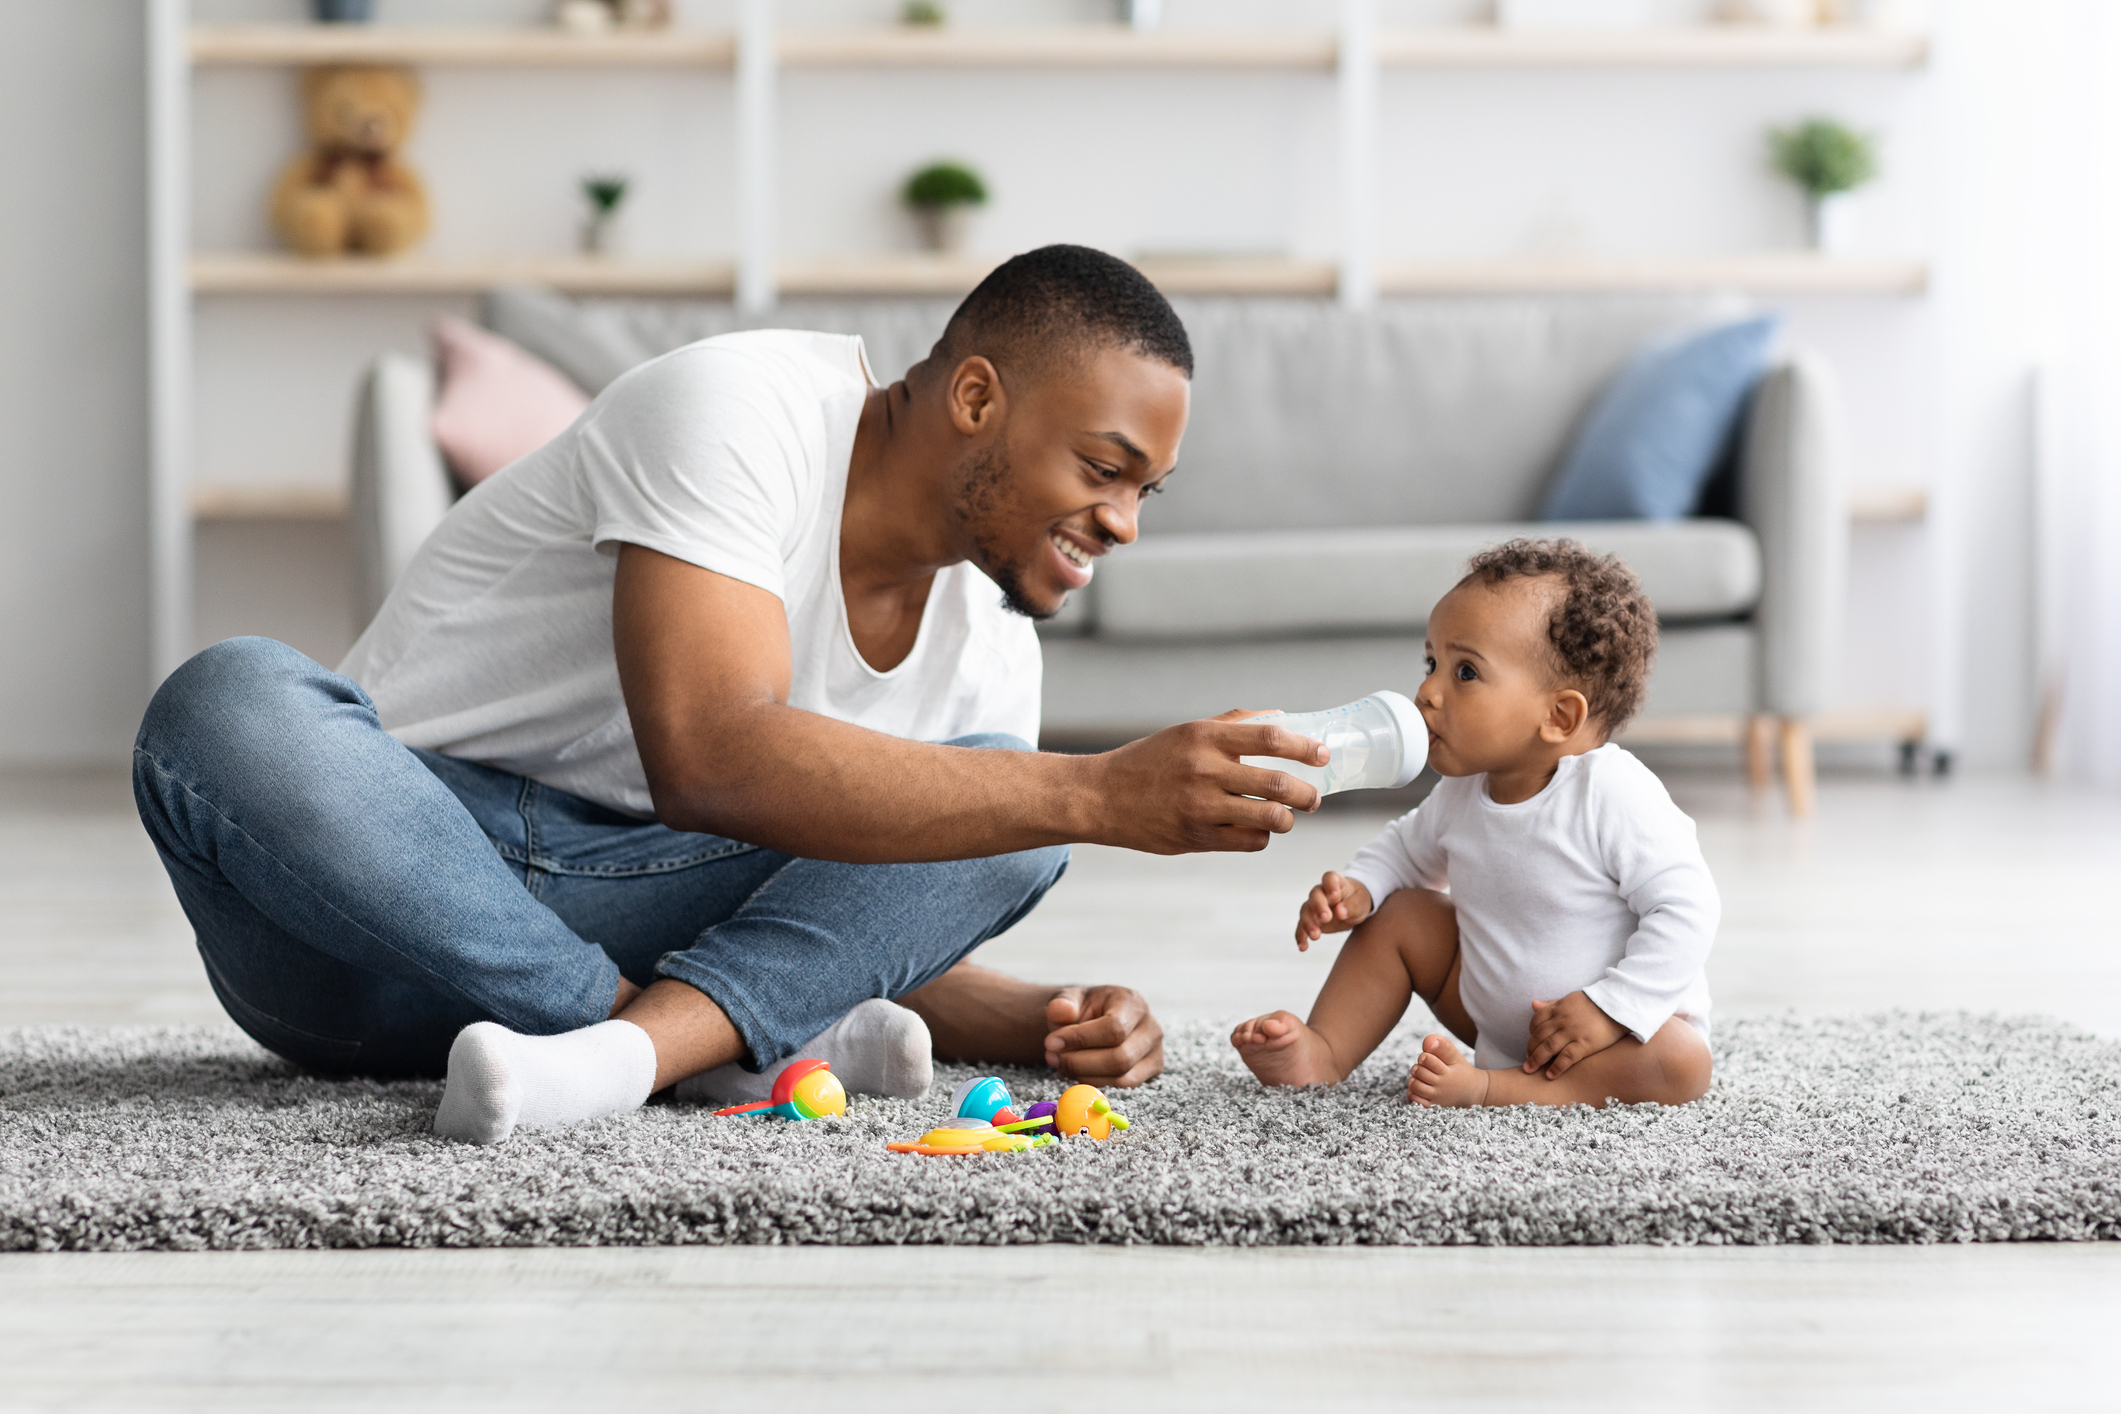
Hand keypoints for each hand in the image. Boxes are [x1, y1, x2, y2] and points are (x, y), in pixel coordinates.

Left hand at [1043, 985, 1164, 1087]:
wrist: (1093, 1019)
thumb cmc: (1083, 1009)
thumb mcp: (1069, 1000)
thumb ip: (1062, 1005)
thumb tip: (1059, 1010)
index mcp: (1132, 1002)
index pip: (1113, 1028)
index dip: (1080, 1039)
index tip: (1051, 1043)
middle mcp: (1151, 1027)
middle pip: (1120, 1058)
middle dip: (1080, 1063)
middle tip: (1053, 1058)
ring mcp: (1156, 1051)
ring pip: (1122, 1077)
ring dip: (1085, 1076)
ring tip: (1061, 1064)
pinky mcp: (1152, 1070)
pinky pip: (1123, 1086)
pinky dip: (1096, 1083)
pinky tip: (1077, 1072)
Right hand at [1084, 710, 1324, 854]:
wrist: (1101, 798)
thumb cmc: (1148, 762)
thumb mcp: (1185, 732)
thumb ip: (1232, 724)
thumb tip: (1280, 717)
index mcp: (1204, 736)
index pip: (1270, 737)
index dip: (1304, 747)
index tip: (1321, 754)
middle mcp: (1205, 770)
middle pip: (1278, 783)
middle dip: (1307, 794)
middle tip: (1314, 797)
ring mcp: (1201, 807)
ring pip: (1270, 818)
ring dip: (1287, 819)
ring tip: (1286, 816)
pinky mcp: (1197, 837)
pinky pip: (1250, 841)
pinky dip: (1261, 835)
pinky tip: (1255, 828)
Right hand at [1295, 871, 1371, 950]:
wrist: (1352, 907)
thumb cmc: (1357, 900)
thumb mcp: (1361, 902)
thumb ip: (1352, 906)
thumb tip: (1340, 912)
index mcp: (1335, 882)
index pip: (1329, 878)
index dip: (1330, 886)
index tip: (1335, 897)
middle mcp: (1321, 892)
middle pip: (1315, 896)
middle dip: (1318, 907)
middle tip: (1326, 918)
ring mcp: (1313, 906)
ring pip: (1306, 912)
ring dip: (1309, 924)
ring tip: (1316, 936)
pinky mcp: (1311, 920)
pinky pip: (1302, 927)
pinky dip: (1301, 936)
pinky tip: (1303, 947)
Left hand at [1524, 991, 1625, 1078]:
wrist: (1618, 1006)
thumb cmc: (1594, 1003)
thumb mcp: (1569, 999)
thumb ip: (1551, 1003)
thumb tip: (1533, 1004)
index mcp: (1558, 1009)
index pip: (1536, 1021)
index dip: (1531, 1034)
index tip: (1531, 1044)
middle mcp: (1562, 1020)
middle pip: (1539, 1036)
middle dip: (1530, 1050)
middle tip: (1527, 1061)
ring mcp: (1572, 1032)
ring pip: (1548, 1047)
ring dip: (1536, 1060)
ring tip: (1530, 1070)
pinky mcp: (1585, 1044)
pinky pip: (1566, 1057)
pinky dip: (1556, 1067)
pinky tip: (1550, 1075)